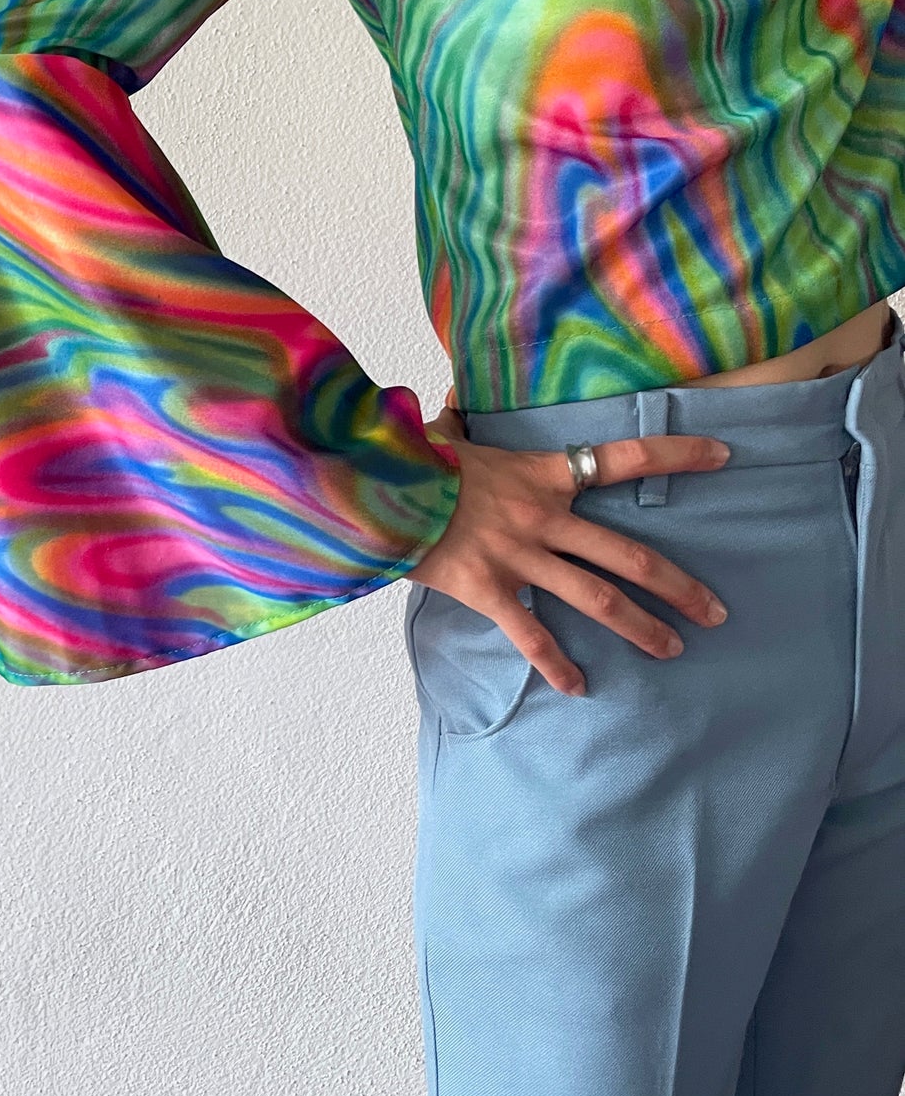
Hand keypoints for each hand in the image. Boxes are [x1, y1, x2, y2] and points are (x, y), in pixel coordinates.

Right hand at [409, 402, 730, 696]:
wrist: (373, 487)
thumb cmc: (412, 458)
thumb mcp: (446, 433)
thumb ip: (460, 425)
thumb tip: (450, 408)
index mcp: (543, 473)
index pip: (624, 457)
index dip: (677, 454)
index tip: (723, 456)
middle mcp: (542, 517)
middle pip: (628, 554)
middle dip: (678, 585)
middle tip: (715, 612)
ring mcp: (519, 556)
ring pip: (597, 598)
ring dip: (641, 626)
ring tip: (673, 649)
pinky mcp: (489, 588)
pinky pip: (531, 634)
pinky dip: (556, 664)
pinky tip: (579, 687)